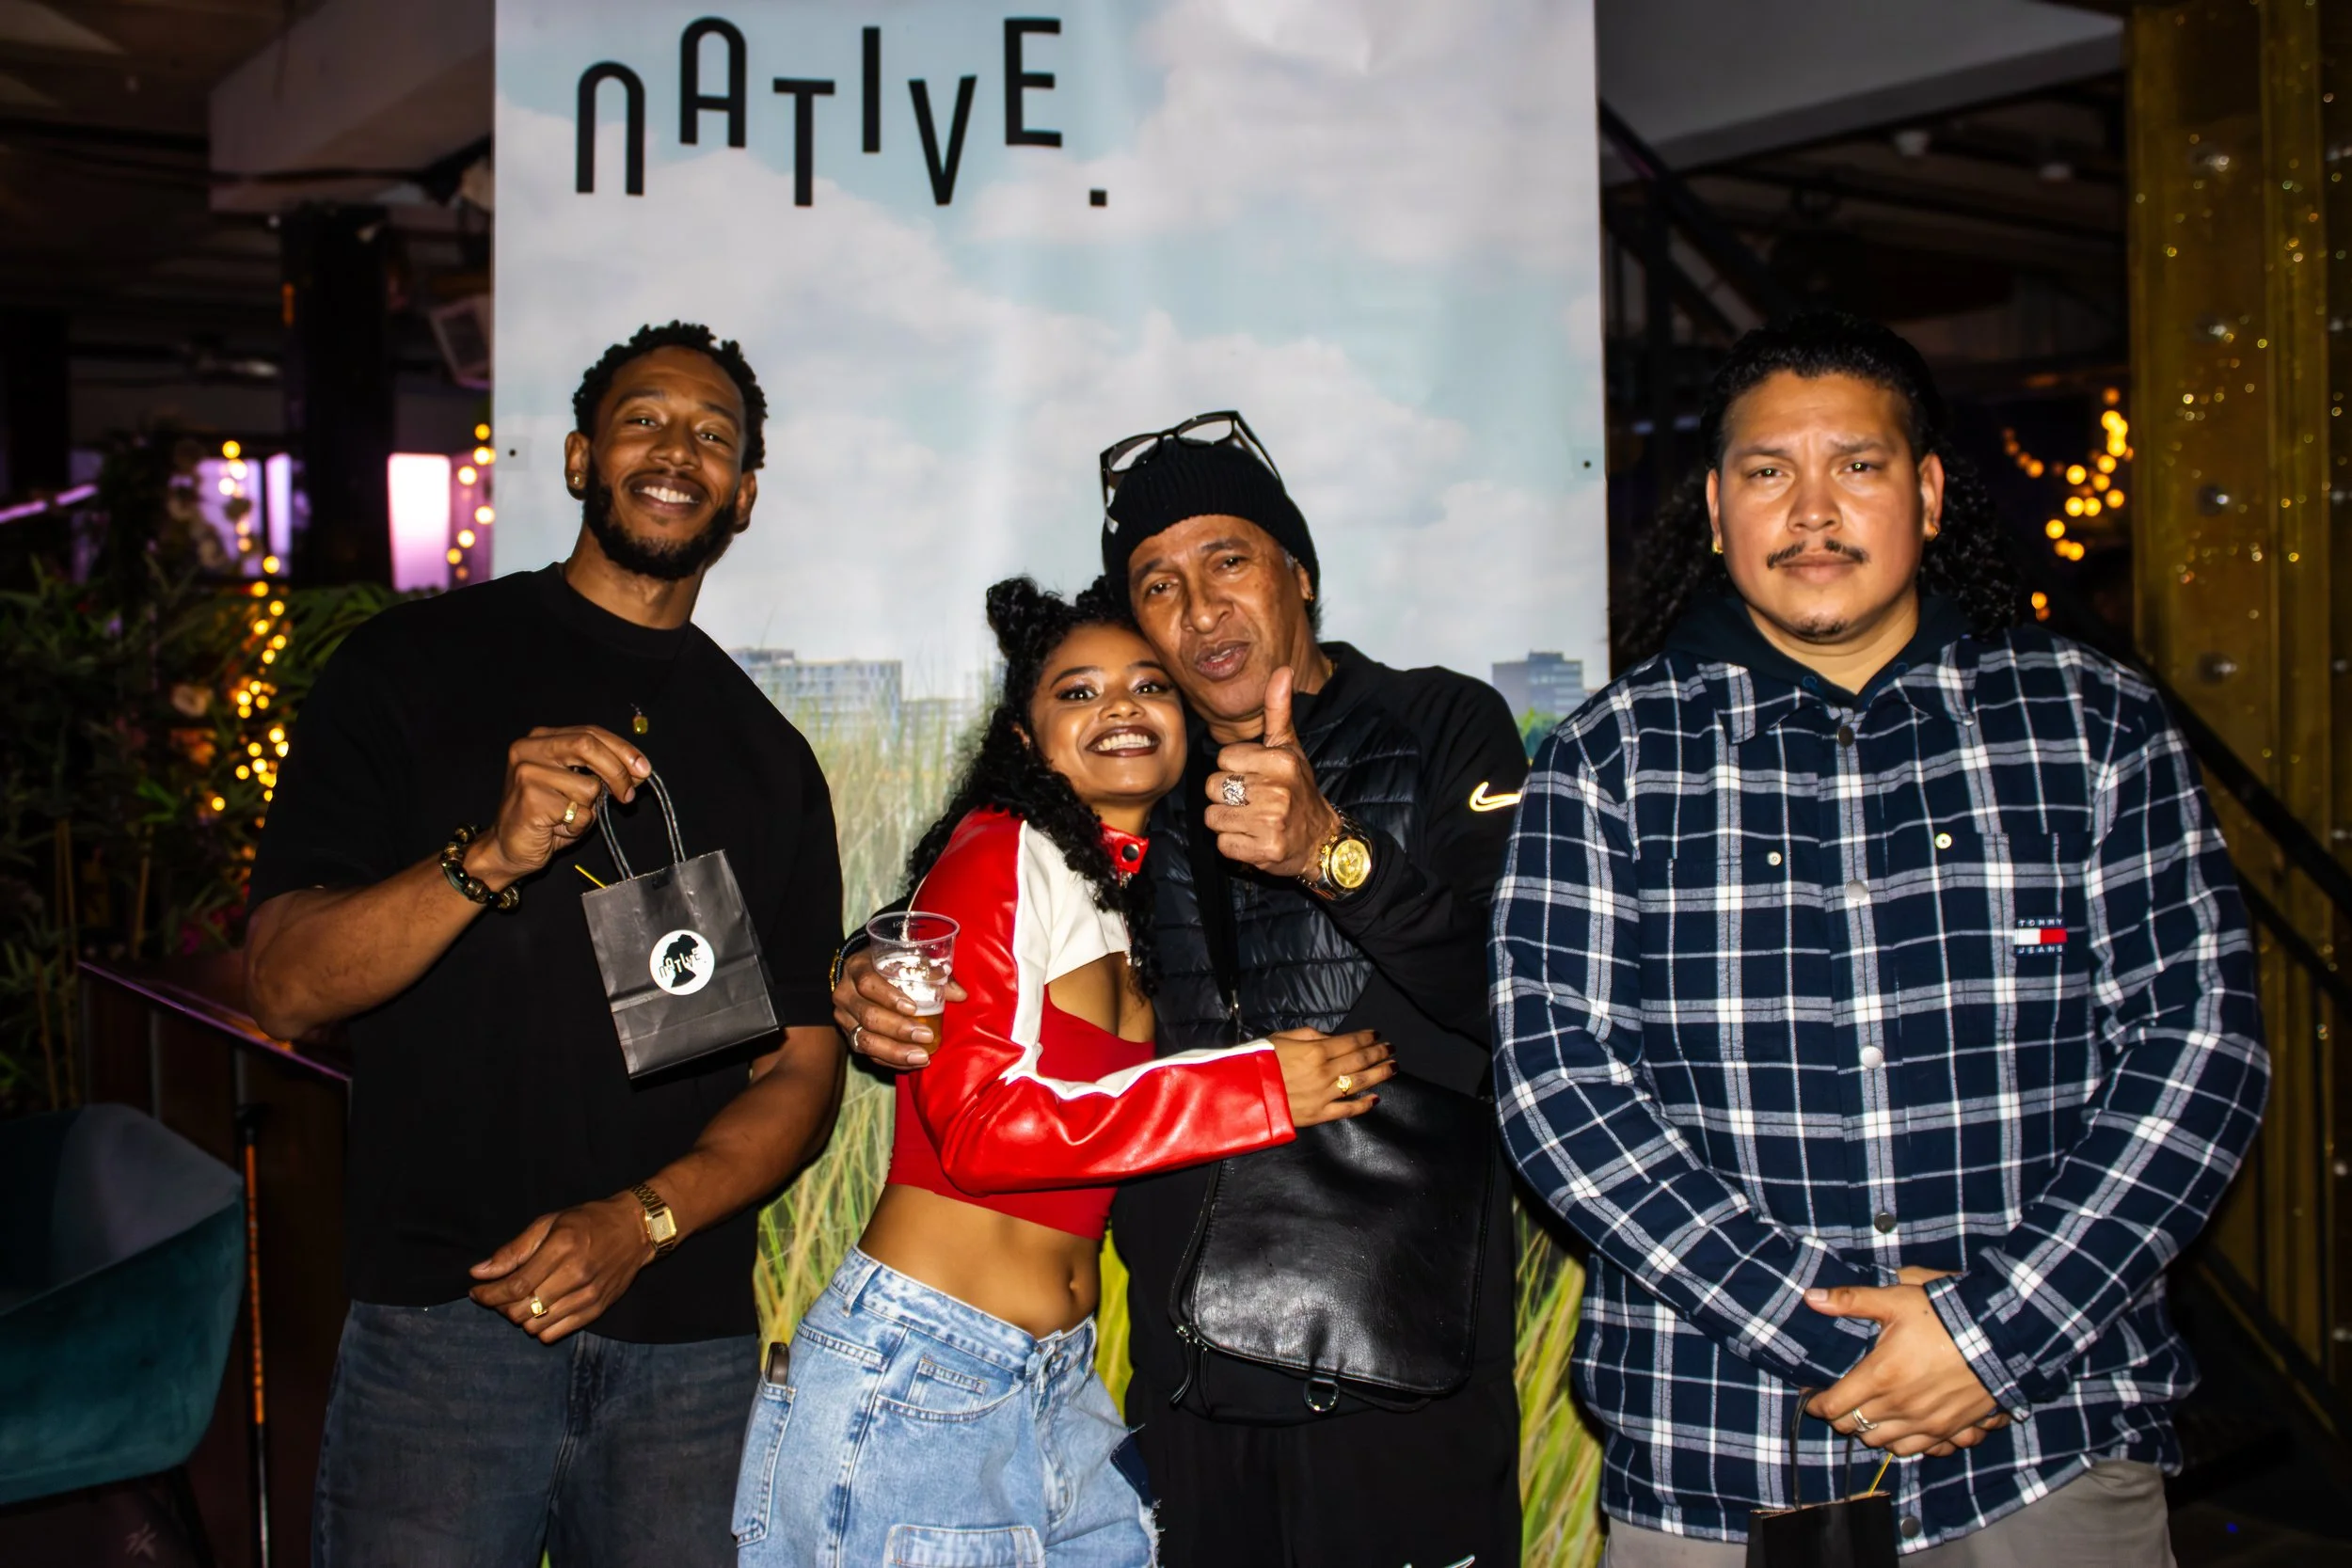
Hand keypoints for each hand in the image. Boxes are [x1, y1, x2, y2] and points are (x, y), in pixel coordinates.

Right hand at [467, 725, 651, 891]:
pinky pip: (578, 813)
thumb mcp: (578, 788)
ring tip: (567, 818)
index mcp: (541, 738)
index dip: (622, 749)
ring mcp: (527, 772)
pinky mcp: (530, 799)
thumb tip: (639, 771)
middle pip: (588, 745)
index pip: (590, 732)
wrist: (508, 848)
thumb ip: (602, 773)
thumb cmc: (546, 817)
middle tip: (628, 796)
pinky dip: (577, 826)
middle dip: (617, 771)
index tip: (644, 768)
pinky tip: (556, 827)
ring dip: (589, 810)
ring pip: (588, 786)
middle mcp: (529, 749)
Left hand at [469, 1195, 656, 1341]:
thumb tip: (479, 1272)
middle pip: (522, 1310)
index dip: (489, 1294)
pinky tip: (541, 1310)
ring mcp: (588, 1296)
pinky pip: (554, 1334)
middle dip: (500, 1306)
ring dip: (519, 1317)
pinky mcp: (596, 1311)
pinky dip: (539, 1327)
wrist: (636, 1230)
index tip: (476, 1291)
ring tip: (522, 1301)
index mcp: (562, 1247)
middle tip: (499, 1294)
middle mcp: (576, 1275)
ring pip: (535, 1326)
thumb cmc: (588, 1221)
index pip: (516, 1286)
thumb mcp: (549, 1223)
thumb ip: (514, 1250)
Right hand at [835, 947, 968, 1068]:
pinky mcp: (848, 1036)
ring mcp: (844, 1017)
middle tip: (926, 1036)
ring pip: (864, 1040)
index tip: (913, 1008)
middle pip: (867, 1016)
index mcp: (858, 967)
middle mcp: (845, 993)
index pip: (868, 983)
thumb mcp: (906, 960)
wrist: (862, 974)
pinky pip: (866, 1054)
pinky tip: (912, 1063)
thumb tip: (960, 994)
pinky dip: (890, 1060)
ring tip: (921, 1057)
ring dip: (895, 1051)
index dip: (889, 997)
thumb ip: (932, 973)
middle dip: (898, 1030)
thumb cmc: (890, 965)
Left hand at [1201, 668, 1339, 878]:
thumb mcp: (1290, 749)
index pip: (1223, 758)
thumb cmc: (1298, 790)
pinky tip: (1253, 839)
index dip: (1234, 769)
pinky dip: (1234, 845)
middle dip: (1226, 796)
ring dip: (1228, 821)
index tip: (1255, 777)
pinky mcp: (1264, 850)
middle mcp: (1277, 790)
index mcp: (1280, 761)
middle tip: (1252, 801)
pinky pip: (1223, 844)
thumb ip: (1279, 711)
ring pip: (1213, 817)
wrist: (1321, 840)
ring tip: (1252, 820)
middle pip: (1213, 787)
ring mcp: (1271, 822)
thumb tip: (1282, 670)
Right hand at [1270, 1028, 1393, 1126]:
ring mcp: (1325, 1095)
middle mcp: (1326, 1072)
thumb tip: (1331, 1038)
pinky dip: (1364, 1104)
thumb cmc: (1258, 1059)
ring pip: (1360, 1083)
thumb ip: (1309, 1035)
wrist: (1241, 1092)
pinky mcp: (1319, 1114)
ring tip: (1393, 1068)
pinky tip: (1376, 1098)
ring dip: (1379, 1074)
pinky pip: (1347, 1110)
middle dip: (1378, 1053)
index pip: (1350, 1042)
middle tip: (1392, 1049)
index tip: (1378, 1035)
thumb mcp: (1281, 1037)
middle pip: (1360, 1061)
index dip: (1367, 1038)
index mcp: (1316, 1051)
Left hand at [1804, 1273, 2000, 1456]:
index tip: (1812, 1395)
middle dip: (1838, 1416)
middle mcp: (1899, 1406)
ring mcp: (1925, 1423)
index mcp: (1880, 1376)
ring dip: (1866, 1431)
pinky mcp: (1948, 1430)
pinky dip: (1897, 1442)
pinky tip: (1895, 1425)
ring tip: (1864, 1412)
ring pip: (1879, 1443)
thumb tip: (1810, 1297)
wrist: (1998, 1337)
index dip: (1816, 1403)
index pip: (1833, 1406)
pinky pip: (1912, 1450)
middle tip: (1836, 1401)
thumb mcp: (1896, 1299)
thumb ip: (1850, 1300)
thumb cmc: (1944, 1315)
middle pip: (1852, 1428)